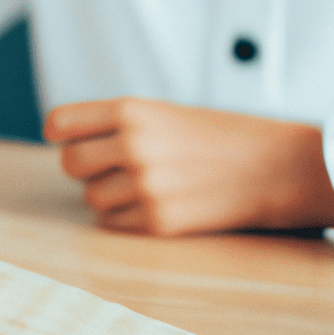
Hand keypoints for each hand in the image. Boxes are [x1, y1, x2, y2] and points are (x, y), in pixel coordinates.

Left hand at [44, 97, 333, 235]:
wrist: (274, 166)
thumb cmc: (217, 135)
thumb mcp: (162, 113)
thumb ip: (116, 124)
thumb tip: (64, 142)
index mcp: (131, 110)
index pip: (60, 123)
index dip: (59, 133)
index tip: (63, 138)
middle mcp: (133, 145)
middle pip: (70, 164)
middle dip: (85, 167)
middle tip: (110, 165)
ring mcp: (145, 185)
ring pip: (91, 198)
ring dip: (107, 194)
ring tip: (141, 183)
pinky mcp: (159, 222)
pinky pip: (113, 224)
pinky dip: (125, 217)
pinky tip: (152, 204)